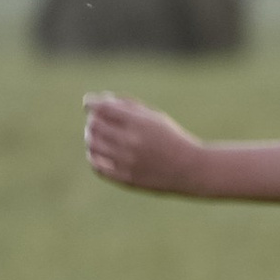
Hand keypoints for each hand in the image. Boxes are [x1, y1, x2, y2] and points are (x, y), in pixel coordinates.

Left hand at [82, 92, 202, 192]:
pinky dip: (94, 156)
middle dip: (93, 120)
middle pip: (94, 125)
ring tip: (99, 137)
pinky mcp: (125, 178)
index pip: (103, 108)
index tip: (89, 103)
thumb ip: (128, 106)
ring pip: (93, 144)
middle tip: (99, 121)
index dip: (91, 103)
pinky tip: (101, 153)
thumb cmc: (171, 139)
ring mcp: (127, 162)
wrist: (191, 169)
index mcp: (139, 123)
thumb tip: (98, 101)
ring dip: (92, 137)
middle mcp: (131, 142)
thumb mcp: (154, 117)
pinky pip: (97, 166)